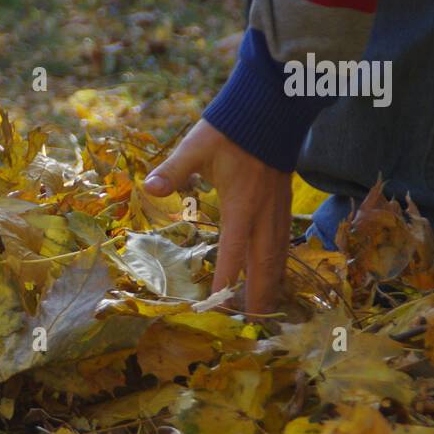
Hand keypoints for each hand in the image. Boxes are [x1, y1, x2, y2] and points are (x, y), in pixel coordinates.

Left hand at [143, 119, 292, 313]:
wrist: (270, 108)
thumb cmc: (230, 129)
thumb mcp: (196, 147)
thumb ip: (173, 170)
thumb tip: (149, 187)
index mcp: (242, 204)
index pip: (234, 252)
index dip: (227, 281)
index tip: (219, 307)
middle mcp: (265, 214)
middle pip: (264, 264)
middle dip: (257, 296)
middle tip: (250, 325)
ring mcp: (278, 211)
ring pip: (278, 257)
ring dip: (271, 285)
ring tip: (264, 312)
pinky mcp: (284, 205)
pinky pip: (283, 244)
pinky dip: (279, 266)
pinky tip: (274, 276)